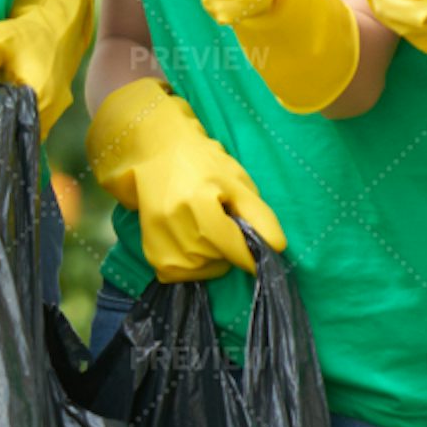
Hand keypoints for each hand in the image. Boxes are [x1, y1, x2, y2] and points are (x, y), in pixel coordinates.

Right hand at [85, 78, 286, 280]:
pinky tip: (190, 243)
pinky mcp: (150, 250)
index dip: (250, 254)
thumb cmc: (204, 164)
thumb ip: (260, 216)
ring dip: (210, 258)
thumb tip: (276, 248)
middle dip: (228, 250)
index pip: (234, 248)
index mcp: (199, 202)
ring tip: (205, 231)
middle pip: (218, 261)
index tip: (254, 253)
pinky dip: (190, 265)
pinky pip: (178, 273)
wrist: (158, 153)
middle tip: (222, 225)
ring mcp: (158, 238)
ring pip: (200, 270)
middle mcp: (174, 223)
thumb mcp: (238, 183)